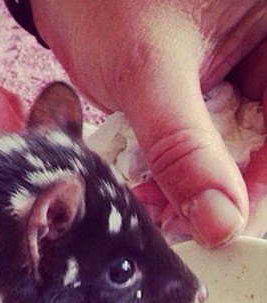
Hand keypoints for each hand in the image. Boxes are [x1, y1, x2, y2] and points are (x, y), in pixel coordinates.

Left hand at [30, 0, 265, 245]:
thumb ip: (182, 148)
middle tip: (183, 228)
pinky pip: (201, 133)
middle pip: (259, 136)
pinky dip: (175, 163)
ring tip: (158, 212)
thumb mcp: (147, 73)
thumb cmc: (103, 2)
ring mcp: (237, 58)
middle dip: (219, 186)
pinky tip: (150, 189)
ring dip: (192, 180)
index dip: (256, 182)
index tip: (225, 228)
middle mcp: (261, 40)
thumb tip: (218, 221)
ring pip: (230, 139)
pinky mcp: (205, 78)